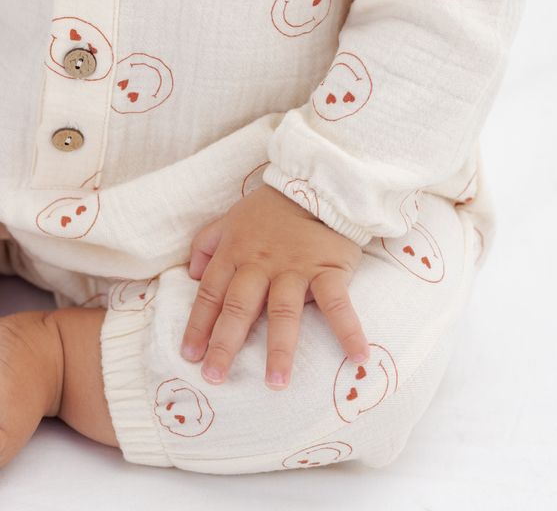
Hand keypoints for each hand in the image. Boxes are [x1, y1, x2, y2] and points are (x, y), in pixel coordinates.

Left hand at [180, 184, 369, 390]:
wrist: (317, 181)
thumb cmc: (273, 205)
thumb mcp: (232, 217)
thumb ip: (208, 243)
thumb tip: (190, 274)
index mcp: (236, 252)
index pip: (211, 293)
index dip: (199, 325)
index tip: (190, 355)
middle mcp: (261, 264)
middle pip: (239, 307)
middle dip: (225, 344)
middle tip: (215, 377)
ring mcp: (296, 268)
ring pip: (284, 311)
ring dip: (280, 348)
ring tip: (275, 384)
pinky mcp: (329, 268)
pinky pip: (338, 303)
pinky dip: (348, 329)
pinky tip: (358, 356)